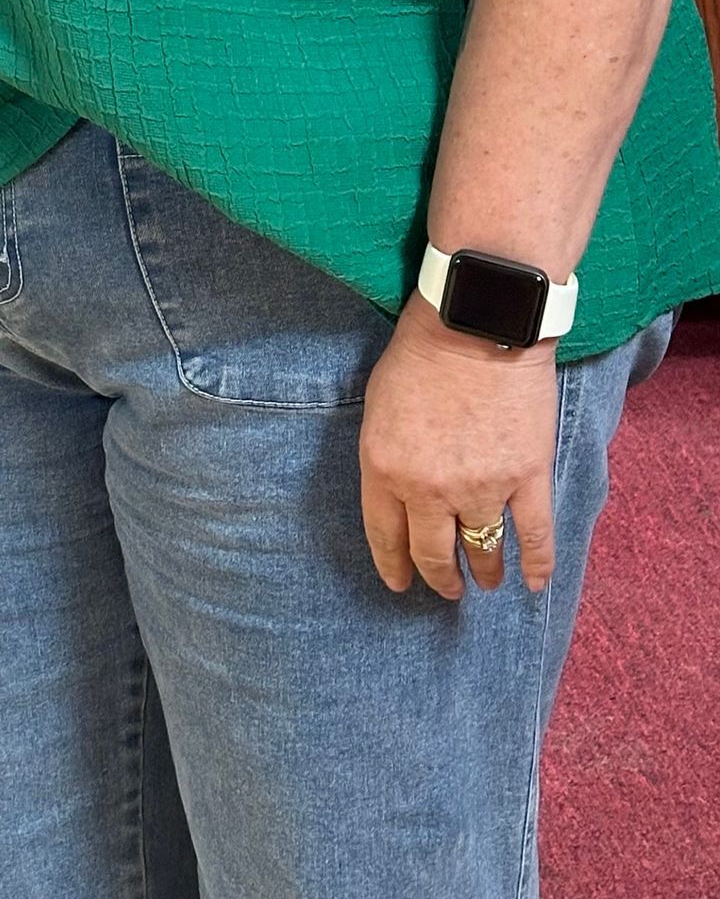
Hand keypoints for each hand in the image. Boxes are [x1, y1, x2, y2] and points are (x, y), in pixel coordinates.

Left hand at [359, 295, 559, 599]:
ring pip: (484, 550)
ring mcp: (481, 488)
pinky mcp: (527, 479)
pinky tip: (533, 583)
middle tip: (447, 589)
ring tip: (487, 582)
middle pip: (434, 553)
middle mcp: (429, 490)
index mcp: (384, 469)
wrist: (475, 324)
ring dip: (486, 572)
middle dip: (440, 577)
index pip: (386, 536)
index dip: (394, 566)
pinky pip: (535, 537)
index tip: (401, 585)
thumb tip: (396, 490)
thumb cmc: (419, 353)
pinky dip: (537, 564)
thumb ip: (386, 454)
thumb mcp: (377, 405)